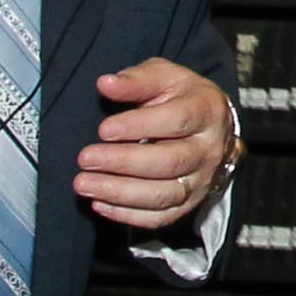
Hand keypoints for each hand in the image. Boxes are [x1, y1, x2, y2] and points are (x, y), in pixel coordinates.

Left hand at [77, 58, 234, 230]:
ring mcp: (201, 181)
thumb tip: (106, 84)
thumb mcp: (164, 77)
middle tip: (85, 159)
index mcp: (207, 111)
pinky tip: (99, 203)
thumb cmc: (180, 98)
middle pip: (168, 162)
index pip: (176, 121)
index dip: (139, 126)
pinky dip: (127, 215)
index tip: (103, 130)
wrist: (211, 128)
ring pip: (163, 195)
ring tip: (84, 184)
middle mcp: (209, 150)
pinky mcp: (189, 204)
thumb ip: (136, 80)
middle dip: (122, 163)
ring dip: (119, 193)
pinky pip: (159, 218)